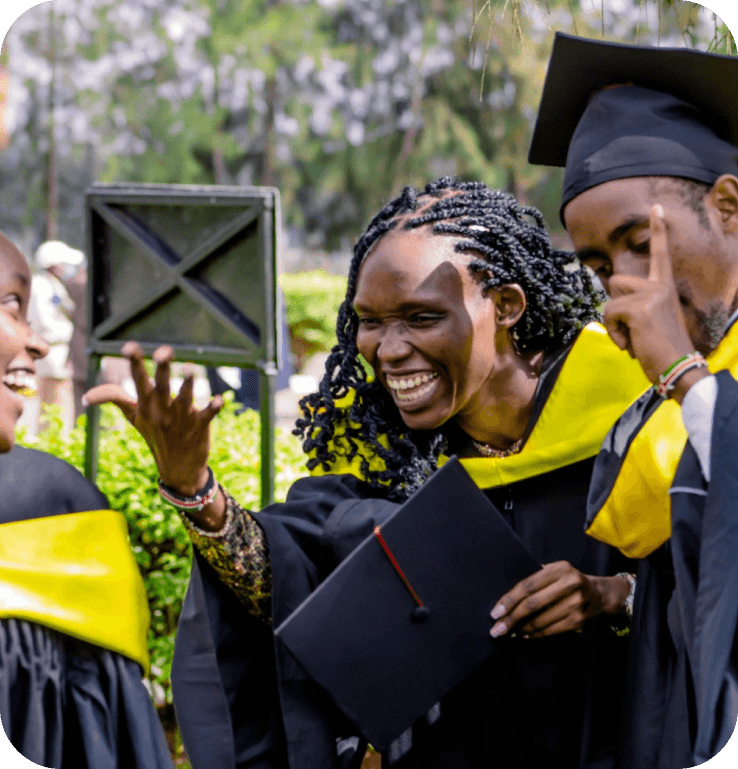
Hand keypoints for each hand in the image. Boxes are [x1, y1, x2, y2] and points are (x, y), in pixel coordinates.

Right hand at [83, 342, 224, 526]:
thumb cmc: (155, 435)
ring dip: (188, 384)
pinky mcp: (200, 426)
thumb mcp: (133, 417)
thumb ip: (114, 399)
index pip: (138, 381)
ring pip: (185, 398)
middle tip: (164, 351)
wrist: (178, 468)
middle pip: (161, 386)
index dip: (134, 363)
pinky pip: (208, 415)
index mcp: (147, 405)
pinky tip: (219, 400)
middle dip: (162, 368)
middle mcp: (163, 410)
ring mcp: (182, 418)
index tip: (129, 347)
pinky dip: (213, 408)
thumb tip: (86, 396)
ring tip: (191, 369)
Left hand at [489, 562, 629, 638]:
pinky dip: (536, 634)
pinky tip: (526, 634)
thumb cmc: (568, 581)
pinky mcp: (579, 621)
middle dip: (512, 618)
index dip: (509, 599)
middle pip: (532, 603)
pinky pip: (551, 630)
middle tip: (497, 629)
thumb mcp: (555, 571)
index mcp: (559, 569)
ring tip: (509, 632)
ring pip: (541, 620)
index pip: (528, 585)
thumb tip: (507, 599)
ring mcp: (576, 604)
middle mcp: (569, 584)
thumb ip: (536, 578)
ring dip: (522, 628)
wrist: (599, 594)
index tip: (496, 612)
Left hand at [602, 204, 696, 383]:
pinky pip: (608, 315)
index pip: (660, 254)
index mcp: (664, 288)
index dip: (658, 230)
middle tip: (633, 329)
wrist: (679, 368)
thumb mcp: (650, 322)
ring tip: (633, 338)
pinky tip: (631, 345)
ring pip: (609, 299)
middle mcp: (660, 286)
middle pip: (615, 281)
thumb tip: (611, 301)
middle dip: (614, 306)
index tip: (656, 207)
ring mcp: (651, 296)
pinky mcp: (640, 309)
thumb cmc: (662, 349)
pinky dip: (614, 334)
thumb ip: (636, 306)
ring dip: (613, 323)